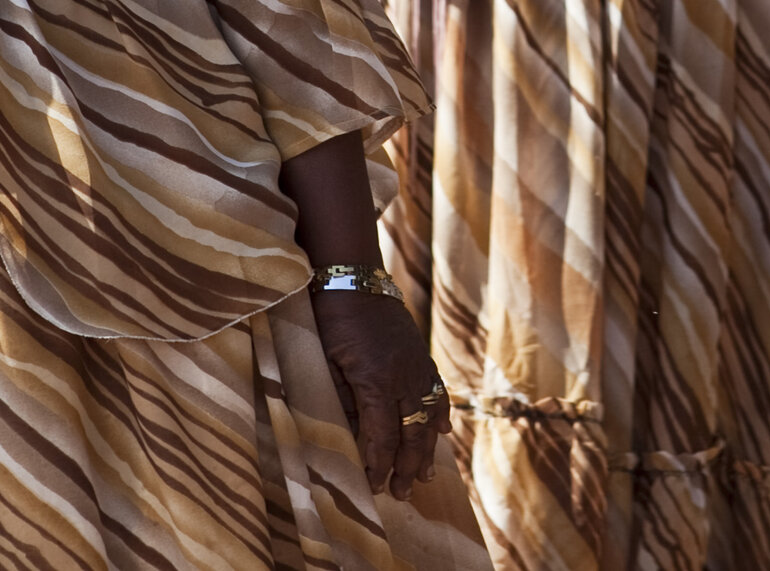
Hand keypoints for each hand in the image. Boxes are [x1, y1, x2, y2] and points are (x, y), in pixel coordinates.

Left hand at [309, 288, 446, 499]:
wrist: (353, 277)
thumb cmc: (330, 319)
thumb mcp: (326, 362)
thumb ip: (342, 400)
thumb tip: (352, 436)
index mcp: (376, 381)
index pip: (382, 436)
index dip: (379, 465)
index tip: (374, 487)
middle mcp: (404, 376)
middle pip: (411, 432)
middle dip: (407, 467)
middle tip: (403, 494)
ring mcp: (417, 364)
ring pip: (428, 415)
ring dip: (427, 448)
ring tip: (426, 476)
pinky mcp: (421, 353)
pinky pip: (436, 389)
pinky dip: (441, 413)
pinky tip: (443, 433)